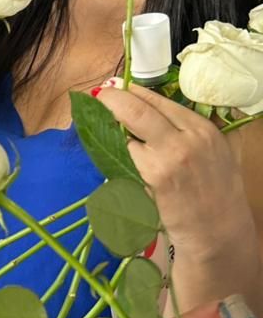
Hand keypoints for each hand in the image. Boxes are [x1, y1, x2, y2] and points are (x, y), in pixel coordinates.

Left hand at [95, 84, 257, 265]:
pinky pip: (126, 157)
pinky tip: (112, 155)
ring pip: (128, 131)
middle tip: (98, 95)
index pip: (160, 101)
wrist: (218, 229)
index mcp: (202, 128)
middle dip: (113, 99)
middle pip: (139, 108)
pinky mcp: (154, 176)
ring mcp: (169, 156)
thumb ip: (183, 133)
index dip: (134, 92)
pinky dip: (117, 154)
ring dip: (112, 130)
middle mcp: (188, 137)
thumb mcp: (210, 153)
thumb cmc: (212, 193)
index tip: (116, 88)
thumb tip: (146, 115)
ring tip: (103, 129)